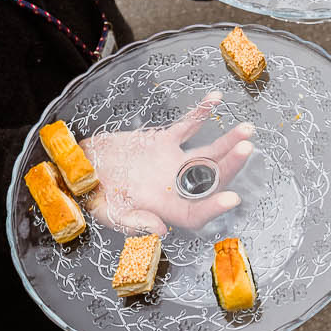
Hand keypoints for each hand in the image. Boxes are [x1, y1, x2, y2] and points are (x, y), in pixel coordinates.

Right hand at [80, 93, 257, 234]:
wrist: (82, 169)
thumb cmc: (95, 196)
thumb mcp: (109, 214)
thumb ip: (134, 223)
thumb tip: (161, 231)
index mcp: (166, 208)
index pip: (197, 212)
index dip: (214, 208)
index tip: (233, 199)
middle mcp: (176, 187)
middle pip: (211, 179)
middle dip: (231, 165)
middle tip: (247, 149)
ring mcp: (173, 162)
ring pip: (207, 153)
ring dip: (227, 142)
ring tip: (247, 130)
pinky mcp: (164, 141)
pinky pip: (187, 126)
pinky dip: (200, 113)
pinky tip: (216, 99)